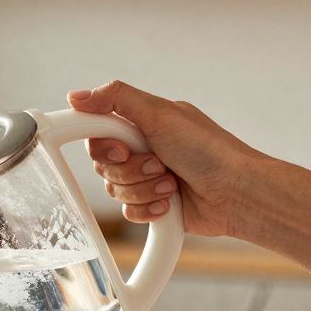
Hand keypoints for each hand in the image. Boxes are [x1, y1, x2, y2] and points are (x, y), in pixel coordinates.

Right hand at [67, 81, 263, 235]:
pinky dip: (147, 209)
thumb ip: (115, 99)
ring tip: (170, 183)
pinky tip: (169, 203)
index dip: (104, 145)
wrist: (235, 192)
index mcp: (141, 124)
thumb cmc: (207, 149)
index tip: (123, 148)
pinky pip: (127, 212)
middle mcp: (142, 150)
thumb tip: (75, 97)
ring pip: (114, 191)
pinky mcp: (152, 206)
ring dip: (142, 189)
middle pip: (103, 165)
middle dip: (131, 170)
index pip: (98, 133)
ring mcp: (146, 179)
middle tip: (159, 163)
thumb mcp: (159, 113)